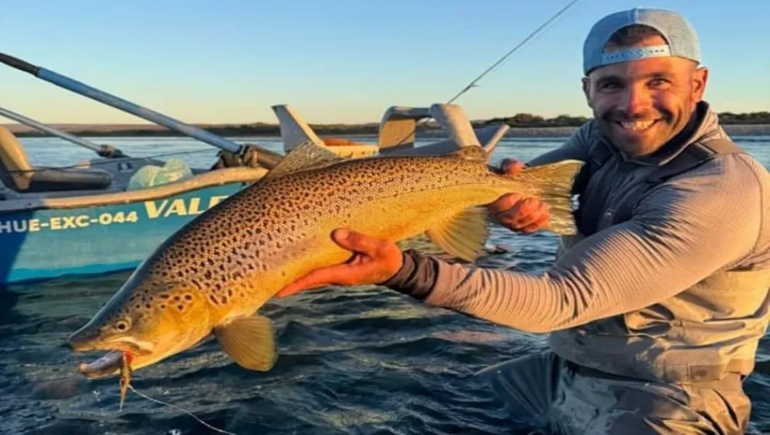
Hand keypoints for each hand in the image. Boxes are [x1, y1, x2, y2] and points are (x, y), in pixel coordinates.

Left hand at [276, 228, 403, 297]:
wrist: (397, 269)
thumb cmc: (389, 260)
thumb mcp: (380, 248)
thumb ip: (360, 241)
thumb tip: (337, 233)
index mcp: (345, 274)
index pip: (315, 278)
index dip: (296, 283)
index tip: (278, 289)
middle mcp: (337, 276)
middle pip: (306, 280)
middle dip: (287, 280)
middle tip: (263, 280)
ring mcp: (336, 273)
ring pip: (310, 274)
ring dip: (293, 273)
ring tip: (271, 269)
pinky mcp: (338, 267)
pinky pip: (317, 268)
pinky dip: (304, 266)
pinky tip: (293, 260)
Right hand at [488, 159, 550, 233]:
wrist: (518, 183)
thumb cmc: (510, 175)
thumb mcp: (508, 166)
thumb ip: (510, 166)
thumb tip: (516, 166)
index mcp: (490, 200)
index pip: (495, 207)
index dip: (506, 203)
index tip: (518, 194)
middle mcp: (497, 214)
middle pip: (507, 219)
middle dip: (522, 211)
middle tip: (535, 201)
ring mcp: (508, 222)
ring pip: (518, 225)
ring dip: (532, 217)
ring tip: (544, 205)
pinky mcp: (519, 226)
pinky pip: (527, 229)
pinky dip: (537, 224)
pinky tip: (546, 215)